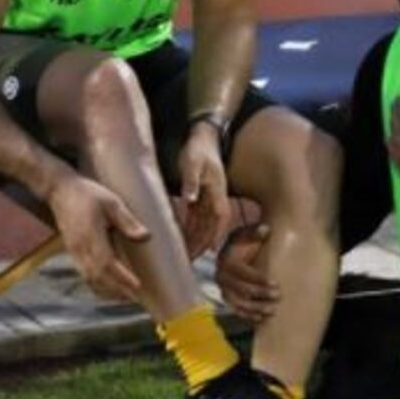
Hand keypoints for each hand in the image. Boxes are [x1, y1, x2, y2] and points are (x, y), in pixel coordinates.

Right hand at [46, 171, 147, 300]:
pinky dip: (97, 285)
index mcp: (90, 236)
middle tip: (136, 298)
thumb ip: (127, 220)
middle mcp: (80, 248)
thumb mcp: (111, 202)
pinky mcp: (73, 252)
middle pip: (97, 277)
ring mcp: (74, 252)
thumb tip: (145, 236)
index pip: (106, 263)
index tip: (137, 287)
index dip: (122, 278)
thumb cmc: (87, 194)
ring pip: (89, 279)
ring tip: (125, 297)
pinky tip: (109, 288)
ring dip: (107, 291)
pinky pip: (84, 275)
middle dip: (116, 290)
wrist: (60, 191)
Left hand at [178, 124, 231, 258]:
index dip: (212, 237)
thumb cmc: (198, 149)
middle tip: (188, 261)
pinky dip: (189, 230)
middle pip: (210, 228)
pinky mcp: (199, 197)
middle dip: (200, 245)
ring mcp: (208, 199)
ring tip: (183, 257)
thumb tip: (190, 199)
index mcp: (218, 193)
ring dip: (194, 241)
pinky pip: (196, 218)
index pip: (219, 220)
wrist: (203, 137)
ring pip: (203, 226)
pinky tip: (180, 239)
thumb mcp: (193, 162)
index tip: (206, 252)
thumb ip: (192, 181)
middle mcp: (216, 199)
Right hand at [216, 223, 280, 323]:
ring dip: (255, 308)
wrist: (238, 249)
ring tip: (272, 309)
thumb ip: (256, 232)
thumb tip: (265, 230)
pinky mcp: (227, 298)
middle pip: (241, 289)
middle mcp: (220, 276)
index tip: (276, 283)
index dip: (259, 279)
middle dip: (261, 294)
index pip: (243, 273)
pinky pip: (236, 309)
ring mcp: (223, 289)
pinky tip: (261, 318)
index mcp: (225, 261)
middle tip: (278, 295)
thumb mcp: (249, 233)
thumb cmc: (247, 241)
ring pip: (238, 303)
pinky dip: (248, 315)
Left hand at [387, 86, 399, 188]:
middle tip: (399, 108)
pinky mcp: (397, 162)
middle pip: (393, 119)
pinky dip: (393, 141)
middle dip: (395, 112)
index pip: (399, 107)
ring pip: (390, 133)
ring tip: (399, 124)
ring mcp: (396, 150)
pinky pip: (391, 147)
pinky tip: (398, 140)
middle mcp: (398, 135)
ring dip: (393, 126)